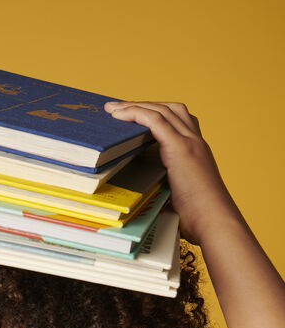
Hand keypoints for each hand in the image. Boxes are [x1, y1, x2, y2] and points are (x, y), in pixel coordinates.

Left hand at [105, 100, 237, 245]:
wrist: (215, 223)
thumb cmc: (198, 219)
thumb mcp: (176, 198)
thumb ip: (161, 190)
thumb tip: (138, 200)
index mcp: (197, 151)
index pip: (177, 121)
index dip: (155, 114)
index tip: (133, 116)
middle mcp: (196, 142)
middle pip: (169, 109)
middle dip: (143, 105)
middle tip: (117, 108)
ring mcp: (190, 143)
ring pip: (162, 110)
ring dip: (135, 105)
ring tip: (113, 109)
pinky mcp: (181, 148)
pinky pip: (155, 120)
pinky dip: (136, 113)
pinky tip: (119, 115)